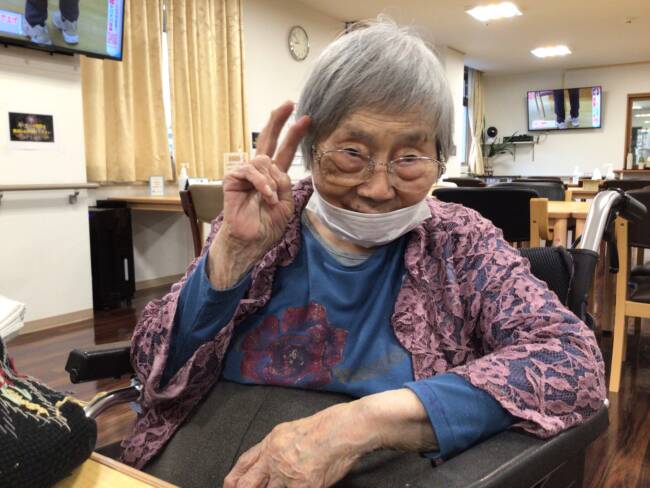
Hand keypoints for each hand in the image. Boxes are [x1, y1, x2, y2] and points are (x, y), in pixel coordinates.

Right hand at [209, 102, 309, 287]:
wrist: (252, 241)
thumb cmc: (268, 225)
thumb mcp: (287, 204)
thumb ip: (286, 183)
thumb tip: (279, 169)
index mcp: (275, 176)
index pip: (285, 151)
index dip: (294, 135)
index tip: (306, 119)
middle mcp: (260, 172)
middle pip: (268, 140)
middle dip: (278, 121)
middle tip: (289, 104)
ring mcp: (246, 174)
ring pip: (263, 160)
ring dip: (272, 180)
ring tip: (272, 199)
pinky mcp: (233, 179)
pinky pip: (250, 171)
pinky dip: (261, 184)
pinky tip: (265, 196)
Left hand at [223, 402, 377, 487]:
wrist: (341, 430)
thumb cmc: (325, 427)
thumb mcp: (292, 430)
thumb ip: (278, 446)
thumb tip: (272, 461)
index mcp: (271, 442)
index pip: (245, 463)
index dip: (234, 478)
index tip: (230, 485)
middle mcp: (274, 458)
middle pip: (247, 483)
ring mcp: (286, 474)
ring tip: (279, 486)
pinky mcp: (302, 487)